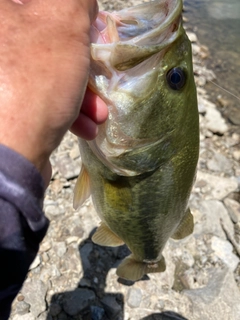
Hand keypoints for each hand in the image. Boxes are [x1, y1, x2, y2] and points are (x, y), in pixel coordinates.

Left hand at [0, 0, 107, 183]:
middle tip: (97, 79)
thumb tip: (81, 4)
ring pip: (42, 75)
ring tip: (98, 115)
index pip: (39, 5)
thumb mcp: (64, 24)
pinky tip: (83, 128)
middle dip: (78, 66)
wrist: (8, 154)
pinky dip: (62, 111)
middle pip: (42, 43)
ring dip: (77, 94)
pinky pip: (36, 99)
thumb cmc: (35, 83)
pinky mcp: (2, 108)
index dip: (71, 18)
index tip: (88, 33)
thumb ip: (75, 2)